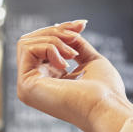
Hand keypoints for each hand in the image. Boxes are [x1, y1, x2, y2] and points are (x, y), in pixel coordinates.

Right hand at [16, 20, 132, 131]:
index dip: (61, 30)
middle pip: (32, 41)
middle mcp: (35, 84)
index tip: (82, 24)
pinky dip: (49, 47)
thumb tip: (66, 28)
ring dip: (54, 40)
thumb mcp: (90, 59)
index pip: (43, 45)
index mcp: (49, 80)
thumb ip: (74, 44)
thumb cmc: (105, 91)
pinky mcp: (25, 85)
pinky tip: (65, 63)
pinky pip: (27, 49)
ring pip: (27, 42)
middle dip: (57, 32)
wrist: (106, 107)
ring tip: (73, 54)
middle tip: (76, 38)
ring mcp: (27, 86)